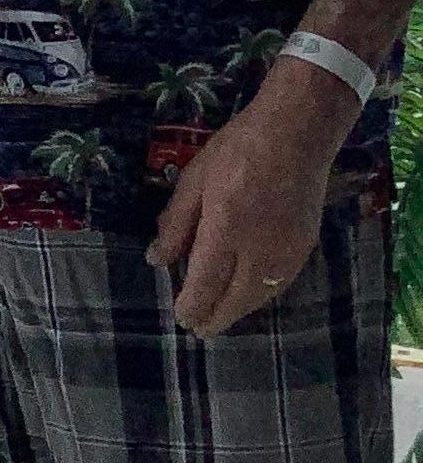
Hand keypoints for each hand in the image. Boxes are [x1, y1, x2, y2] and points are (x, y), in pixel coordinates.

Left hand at [148, 72, 348, 333]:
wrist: (297, 133)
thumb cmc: (237, 149)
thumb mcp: (194, 180)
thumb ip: (175, 224)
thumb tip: (157, 260)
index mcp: (225, 229)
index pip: (205, 283)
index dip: (192, 306)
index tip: (181, 318)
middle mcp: (259, 249)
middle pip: (235, 299)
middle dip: (215, 318)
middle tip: (199, 329)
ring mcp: (287, 251)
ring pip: (259, 296)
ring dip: (238, 310)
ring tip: (220, 315)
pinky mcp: (305, 247)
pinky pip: (279, 284)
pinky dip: (260, 295)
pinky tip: (249, 294)